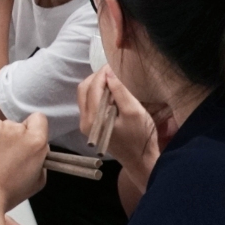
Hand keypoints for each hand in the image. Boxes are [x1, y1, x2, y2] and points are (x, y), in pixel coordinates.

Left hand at [0, 114, 49, 219]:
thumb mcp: (36, 180)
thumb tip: (34, 147)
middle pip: (12, 125)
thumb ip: (39, 157)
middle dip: (7, 139)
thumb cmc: (4, 195)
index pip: (38, 119)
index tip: (22, 141)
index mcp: (34, 141)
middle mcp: (13, 128)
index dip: (31, 130)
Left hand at [77, 66, 159, 185]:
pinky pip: (89, 104)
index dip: (102, 73)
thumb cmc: (140, 137)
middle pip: (84, 89)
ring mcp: (86, 125)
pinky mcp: (91, 127)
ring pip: (84, 96)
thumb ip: (120, 92)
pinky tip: (110, 92)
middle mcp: (85, 121)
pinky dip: (97, 94)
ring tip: (112, 79)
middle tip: (112, 70)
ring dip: (96, 84)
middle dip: (97, 77)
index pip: (93, 87)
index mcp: (93, 118)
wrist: (140, 160)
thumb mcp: (134, 112)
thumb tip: (109, 73)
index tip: (113, 64)